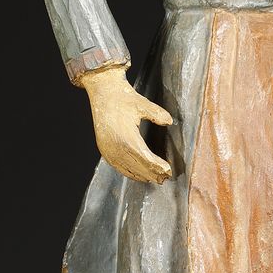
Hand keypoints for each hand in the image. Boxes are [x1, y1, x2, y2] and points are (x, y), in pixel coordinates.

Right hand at [79, 66, 173, 183]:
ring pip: (127, 169)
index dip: (157, 167)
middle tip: (165, 178)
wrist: (103, 93)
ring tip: (155, 179)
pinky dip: (130, 172)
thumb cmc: (123, 98)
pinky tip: (139, 175)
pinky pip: (118, 166)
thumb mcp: (142, 103)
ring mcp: (108, 150)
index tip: (168, 171)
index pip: (145, 159)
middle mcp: (115, 147)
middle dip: (152, 174)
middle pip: (137, 167)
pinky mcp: (104, 150)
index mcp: (126, 138)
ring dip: (142, 176)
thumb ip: (157, 113)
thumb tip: (170, 121)